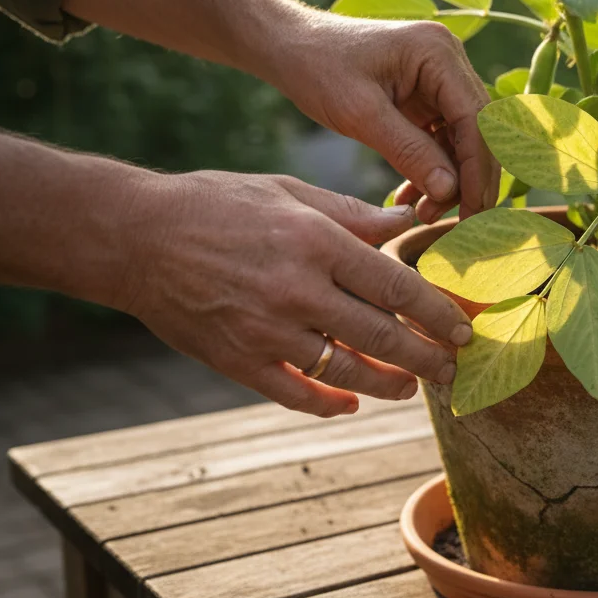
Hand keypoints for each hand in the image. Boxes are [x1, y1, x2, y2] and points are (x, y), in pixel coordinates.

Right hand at [123, 171, 471, 416]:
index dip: (436, 313)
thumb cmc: (216, 204)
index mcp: (314, 242)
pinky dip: (328, 404)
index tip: (463, 330)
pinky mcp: (237, 361)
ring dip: (387, 386)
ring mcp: (266, 331)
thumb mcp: (287, 192)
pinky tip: (351, 404)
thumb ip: (352, 214)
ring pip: (345, 372)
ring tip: (412, 388)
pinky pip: (295, 394)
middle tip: (453, 370)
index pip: (395, 286)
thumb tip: (408, 222)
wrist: (134, 238)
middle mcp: (296, 290)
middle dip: (426, 358)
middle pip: (381, 336)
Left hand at [272, 13, 497, 223]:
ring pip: (463, 139)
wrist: (288, 46)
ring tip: (424, 213)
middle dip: (469, 179)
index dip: (477, 169)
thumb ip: (409, 151)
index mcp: (438, 52)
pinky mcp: (427, 96)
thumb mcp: (360, 114)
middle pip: (478, 130)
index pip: (475, 118)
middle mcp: (448, 60)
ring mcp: (440, 78)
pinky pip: (441, 139)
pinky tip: (413, 199)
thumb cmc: (317, 67)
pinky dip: (431, 170)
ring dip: (450, 180)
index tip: (472, 210)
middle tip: (459, 223)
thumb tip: (450, 191)